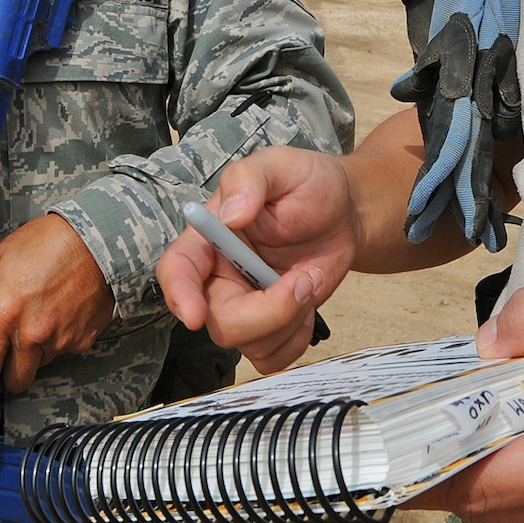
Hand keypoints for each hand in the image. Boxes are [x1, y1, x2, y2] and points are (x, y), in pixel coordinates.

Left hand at [0, 214, 114, 452]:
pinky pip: (64, 350)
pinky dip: (60, 337)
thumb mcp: (0, 254)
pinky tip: (64, 309)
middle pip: (14, 381)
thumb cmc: (48, 241)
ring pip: (40, 364)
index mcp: (2, 316)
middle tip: (15, 337)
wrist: (100, 237)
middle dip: (10, 369)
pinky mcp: (84, 339)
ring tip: (44, 309)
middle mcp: (30, 336)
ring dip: (36, 349)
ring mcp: (60, 340)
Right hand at [157, 147, 356, 372]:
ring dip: (289, 319)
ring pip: (248, 344)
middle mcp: (220, 275)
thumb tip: (231, 214)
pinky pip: (272, 356)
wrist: (346, 211)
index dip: (179, 295)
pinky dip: (297, 337)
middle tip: (303, 280)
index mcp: (210, 237)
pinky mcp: (271, 326)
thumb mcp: (280, 166)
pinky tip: (308, 301)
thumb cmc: (308, 184)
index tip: (195, 315)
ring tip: (309, 278)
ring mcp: (245, 304)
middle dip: (265, 312)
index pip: (177, 270)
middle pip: (218, 321)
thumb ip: (250, 180)